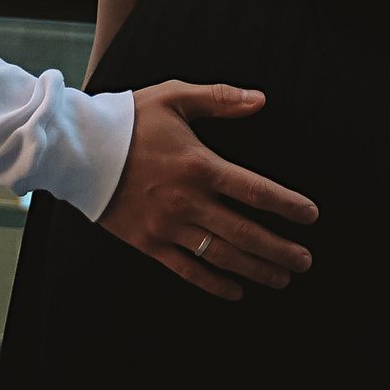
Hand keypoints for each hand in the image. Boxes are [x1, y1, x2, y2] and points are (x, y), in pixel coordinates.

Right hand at [100, 82, 317, 300]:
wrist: (77, 150)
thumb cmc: (129, 119)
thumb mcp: (174, 97)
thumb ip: (220, 99)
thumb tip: (261, 99)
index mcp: (199, 165)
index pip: (255, 191)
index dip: (287, 205)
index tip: (311, 216)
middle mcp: (187, 201)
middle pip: (244, 232)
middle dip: (280, 249)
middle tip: (306, 261)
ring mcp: (167, 226)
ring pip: (221, 256)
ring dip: (256, 269)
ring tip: (282, 279)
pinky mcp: (148, 243)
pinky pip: (187, 270)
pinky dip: (214, 284)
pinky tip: (236, 292)